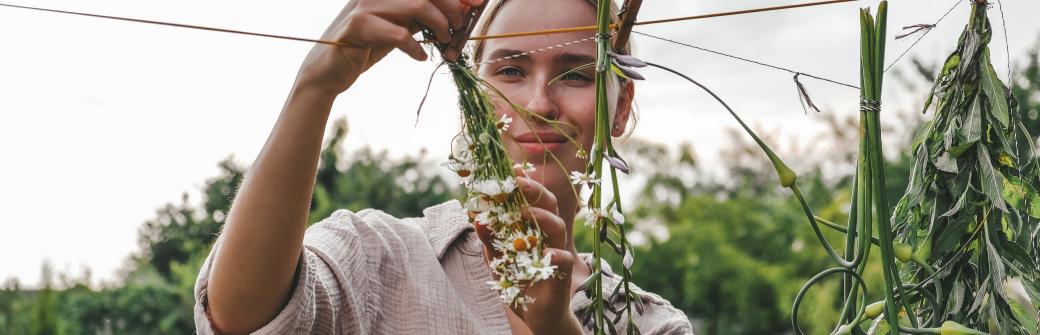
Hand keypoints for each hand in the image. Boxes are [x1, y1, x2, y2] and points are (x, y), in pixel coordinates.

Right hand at [294, 0, 484, 95]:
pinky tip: (421, 58)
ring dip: (438, 26)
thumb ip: (422, 17)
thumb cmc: (367, 46)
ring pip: (417, 6)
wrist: (329, 70)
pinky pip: (398, 34)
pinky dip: (416, 47)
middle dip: (451, 8)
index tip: (477, 3)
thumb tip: (459, 11)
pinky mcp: (357, 26)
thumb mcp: (399, 27)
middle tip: (459, 29)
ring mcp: (364, 5)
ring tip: (443, 42)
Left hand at [473, 167, 582, 333]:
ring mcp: (557, 253)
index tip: (510, 169)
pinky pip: (564, 260)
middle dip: (535, 190)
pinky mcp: (562, 276)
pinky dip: (556, 254)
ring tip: (526, 213)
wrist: (537, 317)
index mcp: (534, 228)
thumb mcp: (498, 259)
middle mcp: (548, 236)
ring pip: (558, 226)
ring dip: (543, 217)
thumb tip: (477, 218)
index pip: (531, 198)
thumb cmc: (519, 282)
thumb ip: (490, 239)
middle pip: (549, 204)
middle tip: (518, 182)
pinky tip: (546, 252)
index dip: (523, 182)